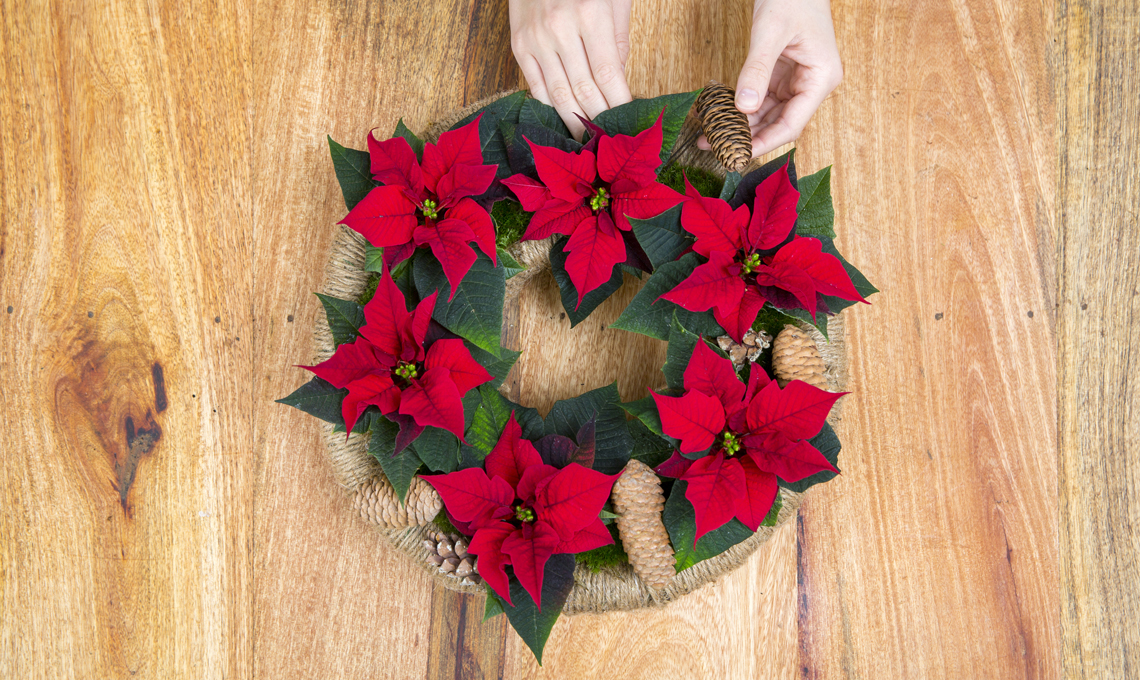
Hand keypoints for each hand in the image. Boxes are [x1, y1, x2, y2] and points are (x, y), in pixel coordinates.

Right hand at [509, 0, 633, 139]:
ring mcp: (536, 39)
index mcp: (589, 15)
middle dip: (599, 119)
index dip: (619, 104)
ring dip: (574, 121)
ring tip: (586, 141)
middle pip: (584, 90)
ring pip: (558, 94)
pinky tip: (562, 121)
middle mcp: (560, 29)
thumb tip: (619, 78)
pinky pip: (535, 86)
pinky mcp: (519, 44)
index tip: (628, 123)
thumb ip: (618, 37)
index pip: (609, 75)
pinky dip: (550, 107)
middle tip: (608, 142)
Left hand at [700, 0, 842, 157]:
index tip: (739, 153)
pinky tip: (720, 114)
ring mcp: (797, 79)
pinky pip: (761, 98)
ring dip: (741, 124)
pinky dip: (741, 107)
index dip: (765, 142)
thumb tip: (744, 106)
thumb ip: (757, 69)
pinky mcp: (782, 73)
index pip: (792, 124)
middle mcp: (812, 83)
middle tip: (715, 146)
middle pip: (779, 123)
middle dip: (748, 136)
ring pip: (768, 113)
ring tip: (711, 134)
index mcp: (821, 78)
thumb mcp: (771, 32)